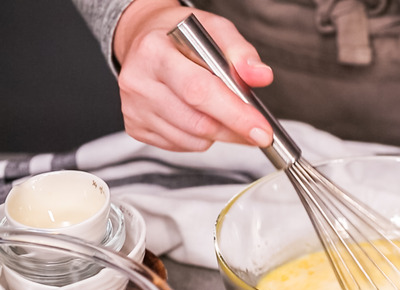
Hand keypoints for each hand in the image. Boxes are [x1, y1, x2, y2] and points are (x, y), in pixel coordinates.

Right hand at [113, 0, 274, 150]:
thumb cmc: (181, 36)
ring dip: (218, 133)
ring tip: (221, 110)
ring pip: (192, 139)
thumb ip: (241, 52)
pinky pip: (181, 145)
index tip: (262, 130)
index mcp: (155, 51)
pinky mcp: (135, 127)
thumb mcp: (215, 30)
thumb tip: (260, 76)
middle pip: (197, 122)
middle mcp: (138, 81)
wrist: (146, 39)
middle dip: (235, 130)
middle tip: (256, 129)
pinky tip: (198, 115)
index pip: (199, 91)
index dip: (235, 115)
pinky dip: (200, 138)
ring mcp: (134, 108)